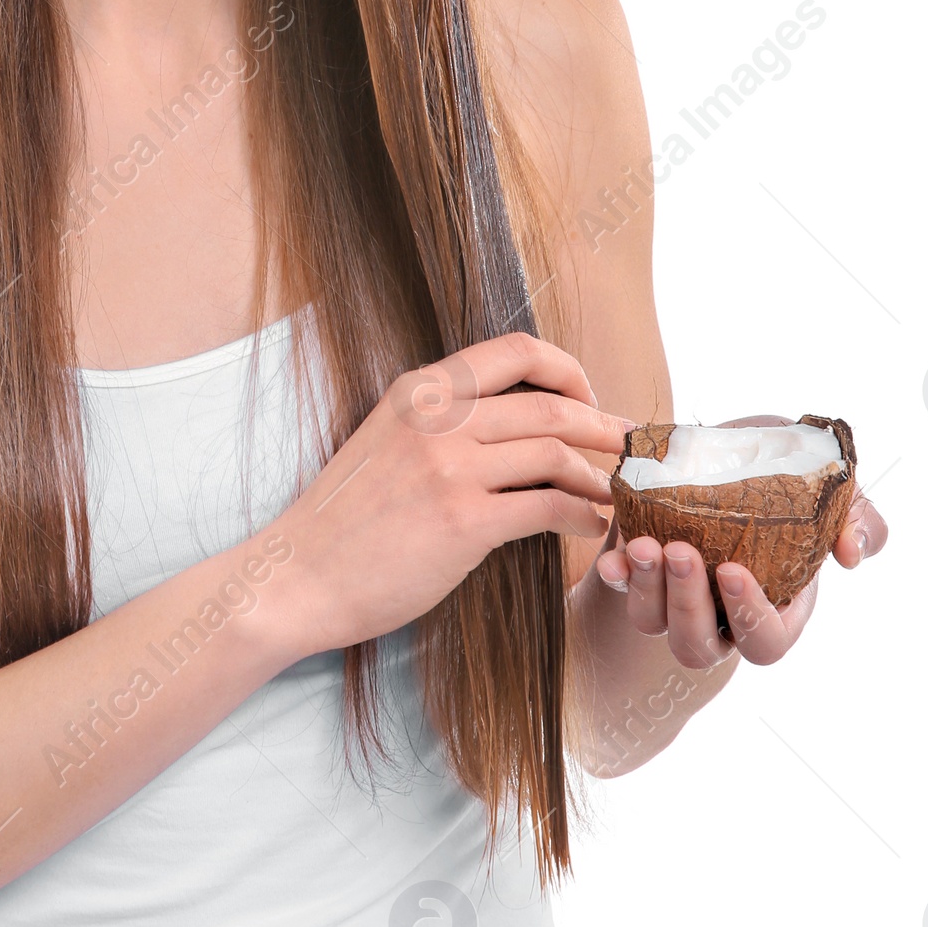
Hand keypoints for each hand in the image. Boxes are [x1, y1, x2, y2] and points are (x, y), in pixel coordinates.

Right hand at [267, 330, 630, 659]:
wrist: (298, 575)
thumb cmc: (345, 518)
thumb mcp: (386, 439)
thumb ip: (442, 420)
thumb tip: (515, 421)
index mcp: (418, 388)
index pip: (514, 351)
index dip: (567, 370)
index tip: (586, 399)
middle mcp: (436, 418)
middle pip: (550, 404)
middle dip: (602, 425)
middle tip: (628, 449)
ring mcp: (449, 468)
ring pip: (556, 453)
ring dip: (598, 476)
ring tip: (612, 495)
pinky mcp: (464, 522)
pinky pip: (550, 507)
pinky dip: (583, 515)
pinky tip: (589, 528)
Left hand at [593, 411, 888, 667]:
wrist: (725, 450)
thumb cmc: (782, 477)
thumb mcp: (826, 489)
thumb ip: (856, 519)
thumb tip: (850, 552)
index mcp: (774, 608)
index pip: (764, 641)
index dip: (750, 616)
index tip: (733, 570)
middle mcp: (721, 616)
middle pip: (698, 646)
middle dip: (686, 603)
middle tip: (680, 551)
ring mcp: (673, 598)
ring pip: (652, 624)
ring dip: (646, 589)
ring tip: (642, 546)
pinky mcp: (637, 570)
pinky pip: (618, 589)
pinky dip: (613, 575)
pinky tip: (612, 555)